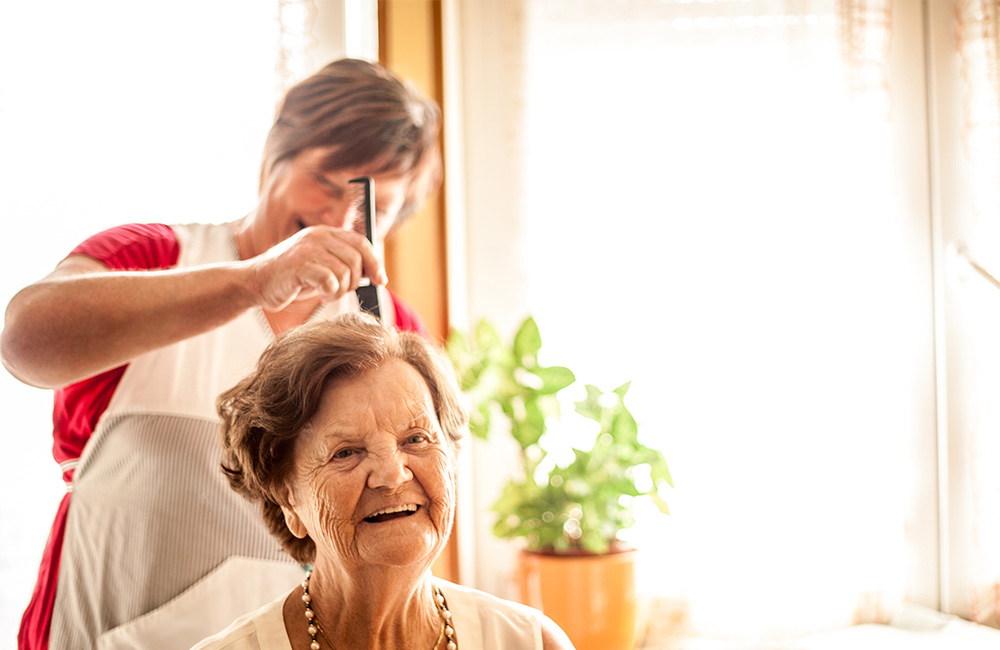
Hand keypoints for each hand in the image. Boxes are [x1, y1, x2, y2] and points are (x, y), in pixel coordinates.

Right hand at [246, 226, 387, 311]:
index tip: (380, 280)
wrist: (255, 283)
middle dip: (354, 281)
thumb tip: (375, 274)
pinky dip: (330, 292)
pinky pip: (329, 280)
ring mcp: (306, 249)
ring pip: (344, 271)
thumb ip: (344, 264)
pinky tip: (320, 294)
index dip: (375, 262)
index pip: (361, 242)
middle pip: (355, 259)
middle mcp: (317, 236)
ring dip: (341, 289)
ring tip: (328, 293)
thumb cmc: (292, 278)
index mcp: (325, 233)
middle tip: (341, 290)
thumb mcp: (322, 266)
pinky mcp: (297, 265)